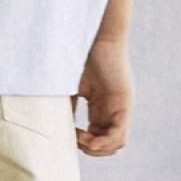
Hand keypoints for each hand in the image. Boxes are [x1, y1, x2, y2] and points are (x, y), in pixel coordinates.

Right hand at [69, 37, 133, 155]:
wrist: (96, 32)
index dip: (84, 142)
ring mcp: (120, 106)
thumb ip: (68, 103)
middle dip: (91, 149)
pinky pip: (119, 134)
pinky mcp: (124, 102)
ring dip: (98, 148)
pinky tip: (89, 139)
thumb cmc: (82, 52)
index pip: (98, 135)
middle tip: (75, 139)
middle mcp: (113, 108)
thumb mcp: (71, 84)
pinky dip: (104, 142)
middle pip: (108, 143)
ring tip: (82, 139)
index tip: (69, 134)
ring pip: (116, 143)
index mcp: (101, 104)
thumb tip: (56, 125)